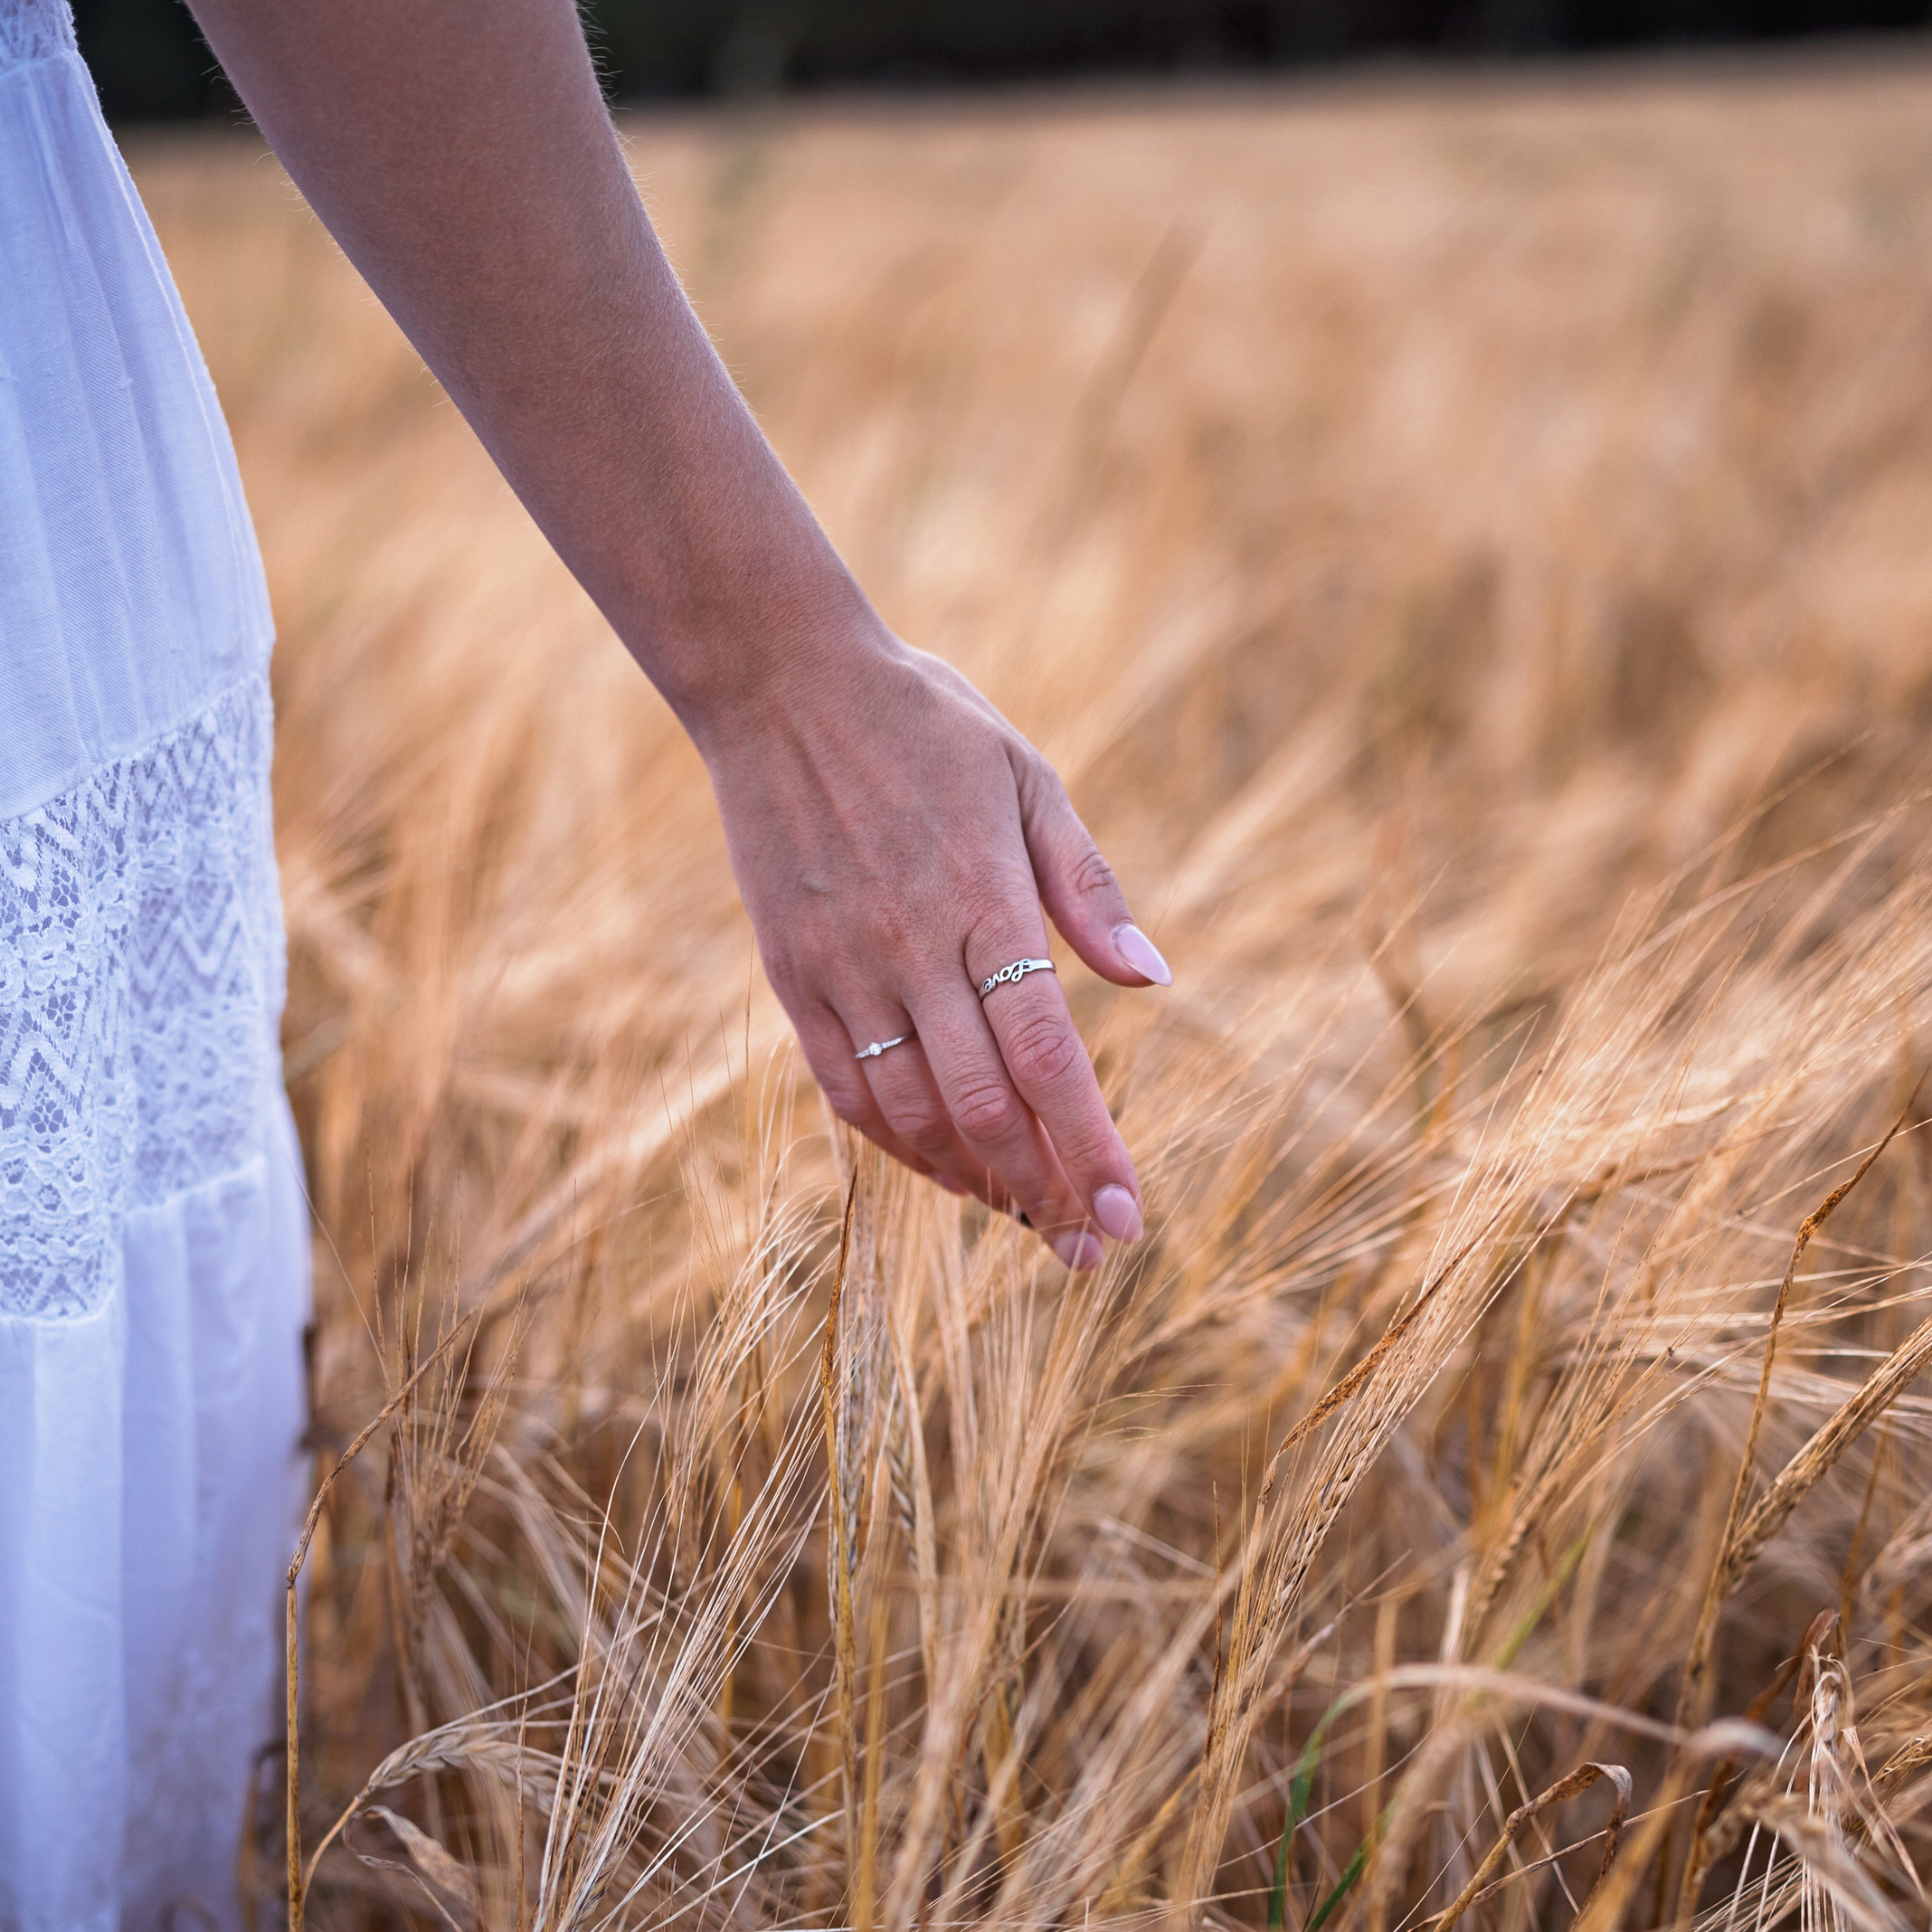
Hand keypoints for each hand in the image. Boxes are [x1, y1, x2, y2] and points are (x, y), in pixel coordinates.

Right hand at [697, 624, 1170, 1269]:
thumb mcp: (1028, 776)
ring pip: (911, 1117)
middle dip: (1045, 1192)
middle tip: (1091, 1248)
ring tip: (1029, 1216)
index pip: (1047, 1058)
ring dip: (976, 1182)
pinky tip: (947, 1169)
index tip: (1126, 1218)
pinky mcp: (795, 977)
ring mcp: (844, 970)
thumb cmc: (924, 723)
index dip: (1088, 1147)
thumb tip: (1152, 981)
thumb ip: (1087, 888)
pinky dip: (901, 1144)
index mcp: (984, 902)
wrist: (779, 683)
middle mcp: (911, 950)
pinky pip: (848, 1091)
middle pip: (985, 1110)